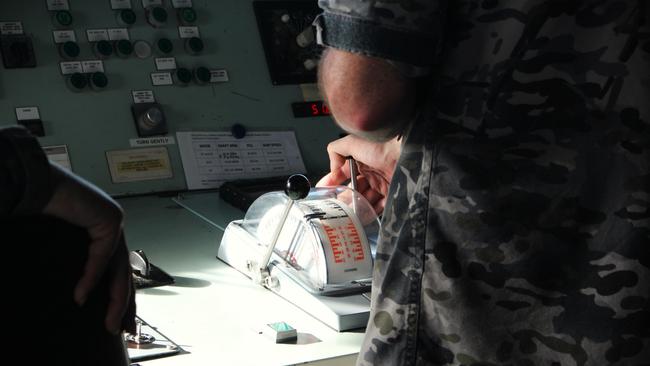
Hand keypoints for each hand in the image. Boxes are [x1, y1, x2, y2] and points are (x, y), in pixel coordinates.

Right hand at [43, 163, 134, 333]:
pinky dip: (91, 277)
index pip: (119, 272)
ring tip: (108, 322)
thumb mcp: (65, 244)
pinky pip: (102, 255)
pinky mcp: (110, 219)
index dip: (119, 297)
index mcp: (106, 234)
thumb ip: (78, 264)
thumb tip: (78, 296)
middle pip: (124, 274)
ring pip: (119, 269)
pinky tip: (81, 295)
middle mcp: (115, 228)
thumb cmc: (46, 210)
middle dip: (123, 305)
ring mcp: (115, 223)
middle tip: (122, 329)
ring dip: (114, 299)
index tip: (120, 320)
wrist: (39, 184)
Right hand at [317, 135, 400, 213]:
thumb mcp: (352, 142)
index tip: (324, 192)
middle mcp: (372, 171)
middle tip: (336, 206)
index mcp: (361, 158)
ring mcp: (382, 183)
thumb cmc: (382, 145)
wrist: (407, 153)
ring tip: (347, 213)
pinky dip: (370, 211)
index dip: (333, 182)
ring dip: (356, 206)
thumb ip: (336, 151)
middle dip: (344, 198)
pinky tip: (363, 215)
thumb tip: (331, 168)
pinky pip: (379, 206)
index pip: (343, 173)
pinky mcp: (392, 193)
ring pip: (365, 198)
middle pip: (354, 189)